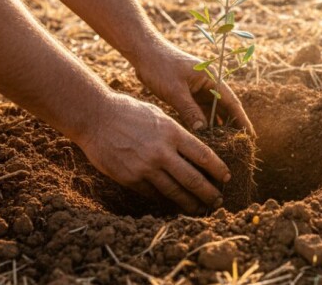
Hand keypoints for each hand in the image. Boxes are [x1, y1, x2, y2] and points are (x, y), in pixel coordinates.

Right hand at [75, 92, 230, 212]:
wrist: (96, 117)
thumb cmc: (129, 112)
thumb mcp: (159, 116)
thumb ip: (177, 134)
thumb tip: (196, 152)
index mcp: (172, 132)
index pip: (203, 156)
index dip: (218, 169)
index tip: (226, 177)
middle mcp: (162, 152)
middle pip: (193, 178)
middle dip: (209, 192)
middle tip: (218, 201)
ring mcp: (145, 167)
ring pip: (174, 191)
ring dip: (190, 203)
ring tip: (199, 209)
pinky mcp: (130, 178)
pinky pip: (153, 194)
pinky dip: (165, 201)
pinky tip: (174, 204)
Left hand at [133, 40, 254, 135]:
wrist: (145, 52)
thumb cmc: (160, 66)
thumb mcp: (175, 90)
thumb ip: (189, 110)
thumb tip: (202, 131)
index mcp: (212, 79)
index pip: (232, 103)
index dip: (242, 120)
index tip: (251, 136)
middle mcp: (209, 84)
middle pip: (225, 109)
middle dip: (233, 127)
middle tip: (239, 147)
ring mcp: (199, 89)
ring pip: (213, 112)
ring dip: (218, 126)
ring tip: (224, 146)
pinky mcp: (189, 94)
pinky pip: (200, 111)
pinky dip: (204, 123)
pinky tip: (206, 137)